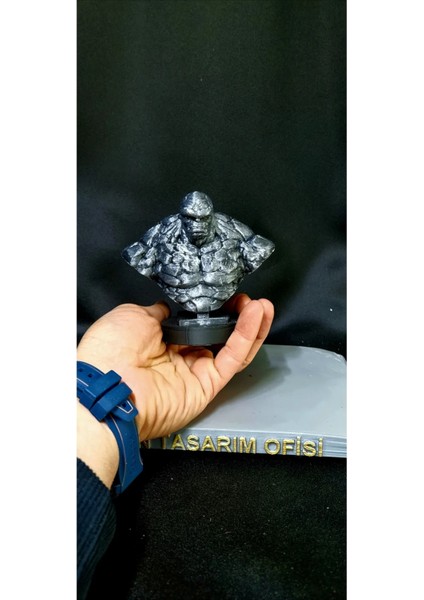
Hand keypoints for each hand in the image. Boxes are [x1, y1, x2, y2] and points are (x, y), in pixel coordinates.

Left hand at [77, 293, 273, 441]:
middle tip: (248, 298)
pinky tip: (255, 316)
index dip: (214, 308)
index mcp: (160, 341)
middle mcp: (180, 358)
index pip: (197, 323)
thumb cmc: (110, 351)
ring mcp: (195, 373)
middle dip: (237, 316)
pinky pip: (232, 359)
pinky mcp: (207, 386)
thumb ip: (159, 311)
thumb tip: (168, 306)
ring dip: (250, 326)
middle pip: (219, 336)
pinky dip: (246, 337)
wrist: (107, 384)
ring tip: (262, 306)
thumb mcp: (134, 315)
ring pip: (232, 348)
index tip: (226, 293)